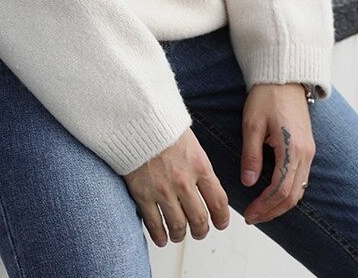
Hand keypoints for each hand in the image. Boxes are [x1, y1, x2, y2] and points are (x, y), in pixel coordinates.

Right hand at [123, 127, 230, 246]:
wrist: (135, 119)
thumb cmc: (161, 126)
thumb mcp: (191, 142)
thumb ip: (199, 166)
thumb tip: (206, 186)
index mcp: (199, 166)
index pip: (218, 202)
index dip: (221, 218)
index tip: (220, 223)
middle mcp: (183, 181)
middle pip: (199, 219)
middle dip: (201, 230)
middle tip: (200, 231)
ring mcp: (162, 190)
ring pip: (178, 226)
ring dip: (181, 235)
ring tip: (179, 235)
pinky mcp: (142, 194)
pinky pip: (154, 224)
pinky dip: (159, 236)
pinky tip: (162, 238)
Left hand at [240, 83, 314, 224]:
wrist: (284, 78)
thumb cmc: (266, 96)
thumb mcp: (252, 124)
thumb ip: (251, 154)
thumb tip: (248, 182)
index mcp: (292, 148)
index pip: (280, 190)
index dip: (264, 206)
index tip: (248, 214)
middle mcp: (305, 154)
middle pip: (293, 195)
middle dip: (272, 211)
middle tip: (252, 217)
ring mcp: (309, 151)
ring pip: (299, 189)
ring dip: (280, 204)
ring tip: (260, 209)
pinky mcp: (307, 148)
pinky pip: (301, 178)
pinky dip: (287, 191)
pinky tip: (272, 193)